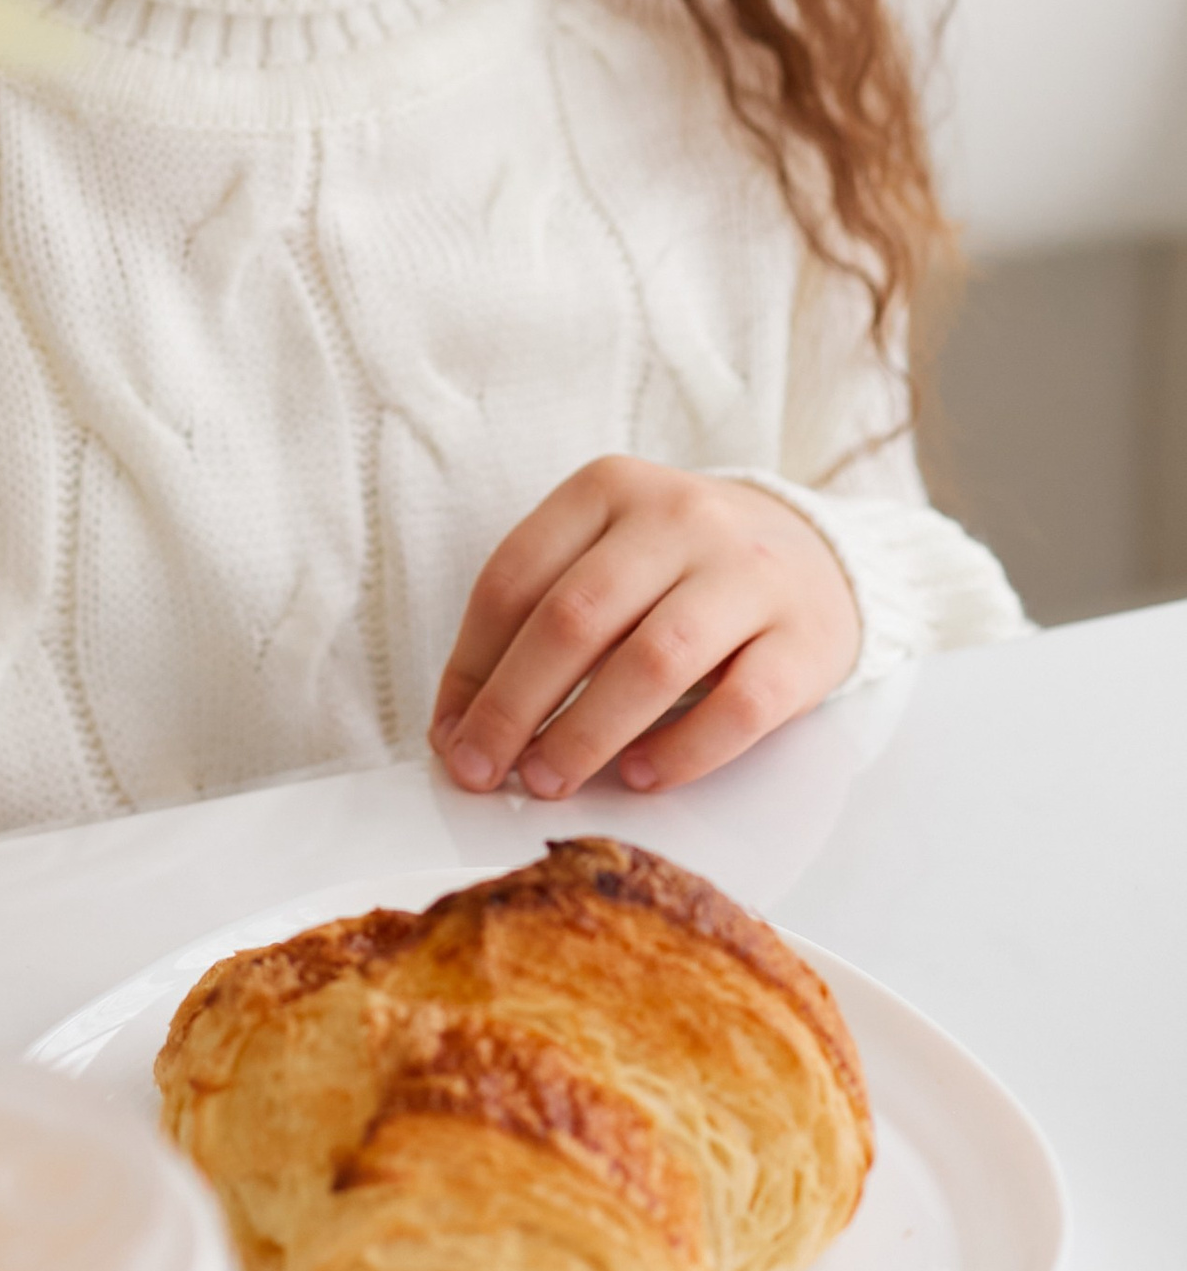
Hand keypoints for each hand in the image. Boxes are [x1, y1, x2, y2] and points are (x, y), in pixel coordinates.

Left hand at [428, 458, 860, 801]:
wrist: (819, 556)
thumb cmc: (681, 570)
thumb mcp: (608, 556)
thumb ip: (540, 617)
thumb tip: (464, 726)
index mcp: (608, 488)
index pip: (514, 577)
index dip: (471, 665)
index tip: (450, 734)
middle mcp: (678, 517)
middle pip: (574, 618)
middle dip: (514, 706)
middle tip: (482, 771)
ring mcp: (748, 574)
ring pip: (653, 661)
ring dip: (586, 733)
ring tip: (548, 782)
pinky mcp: (805, 639)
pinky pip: (740, 706)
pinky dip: (681, 751)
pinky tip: (639, 777)